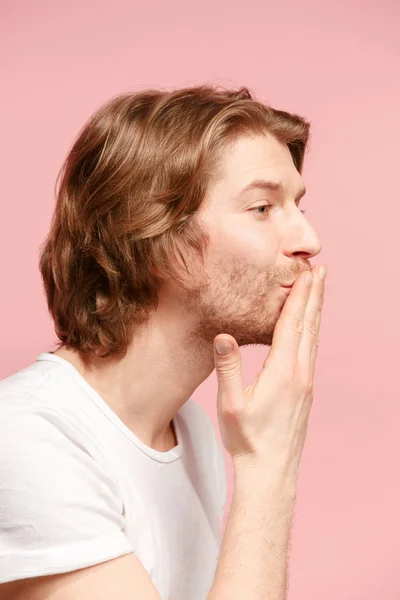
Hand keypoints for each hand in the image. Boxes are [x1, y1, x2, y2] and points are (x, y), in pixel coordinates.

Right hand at [213, 264, 325, 469]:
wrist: (272, 472)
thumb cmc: (248, 440)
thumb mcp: (230, 404)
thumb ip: (228, 368)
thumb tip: (224, 336)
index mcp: (283, 372)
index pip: (292, 325)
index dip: (300, 297)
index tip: (307, 274)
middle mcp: (301, 374)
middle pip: (310, 326)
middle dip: (315, 296)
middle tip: (321, 271)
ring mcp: (307, 383)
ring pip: (314, 338)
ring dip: (317, 312)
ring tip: (319, 292)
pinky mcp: (306, 392)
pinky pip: (312, 352)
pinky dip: (313, 331)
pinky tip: (311, 330)